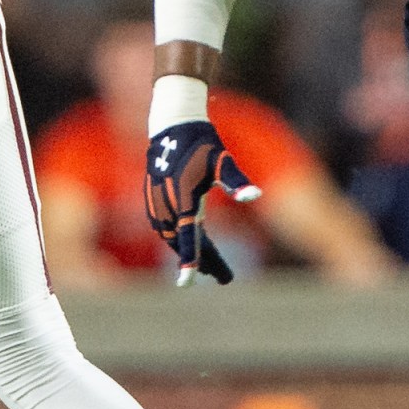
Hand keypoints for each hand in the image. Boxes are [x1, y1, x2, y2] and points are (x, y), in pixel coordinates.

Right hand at [143, 120, 260, 284]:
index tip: (186, 283)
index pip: (186, 237)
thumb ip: (235, 181)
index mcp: (182, 198)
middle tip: (225, 278)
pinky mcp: (154, 198)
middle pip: (183, 242)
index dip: (188, 260)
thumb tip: (255, 196)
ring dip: (189, 251)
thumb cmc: (202, 143)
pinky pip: (165, 227)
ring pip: (173, 236)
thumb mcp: (222, 161)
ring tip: (211, 266)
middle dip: (202, 262)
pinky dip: (178, 238)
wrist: (173, 125)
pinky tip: (191, 242)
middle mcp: (167, 203)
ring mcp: (157, 202)